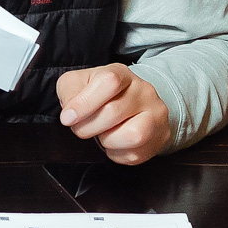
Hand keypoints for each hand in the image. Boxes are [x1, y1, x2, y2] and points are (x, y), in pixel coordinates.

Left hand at [56, 64, 171, 164]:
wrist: (134, 106)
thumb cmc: (103, 95)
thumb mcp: (80, 83)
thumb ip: (70, 92)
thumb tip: (70, 113)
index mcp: (122, 74)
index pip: (108, 81)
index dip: (84, 102)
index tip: (68, 117)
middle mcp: (144, 91)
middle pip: (113, 112)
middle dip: (88, 127)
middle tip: (82, 128)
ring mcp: (155, 114)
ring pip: (132, 135)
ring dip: (108, 140)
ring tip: (103, 134)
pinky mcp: (159, 137)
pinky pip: (134, 153)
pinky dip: (117, 153)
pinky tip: (115, 142)